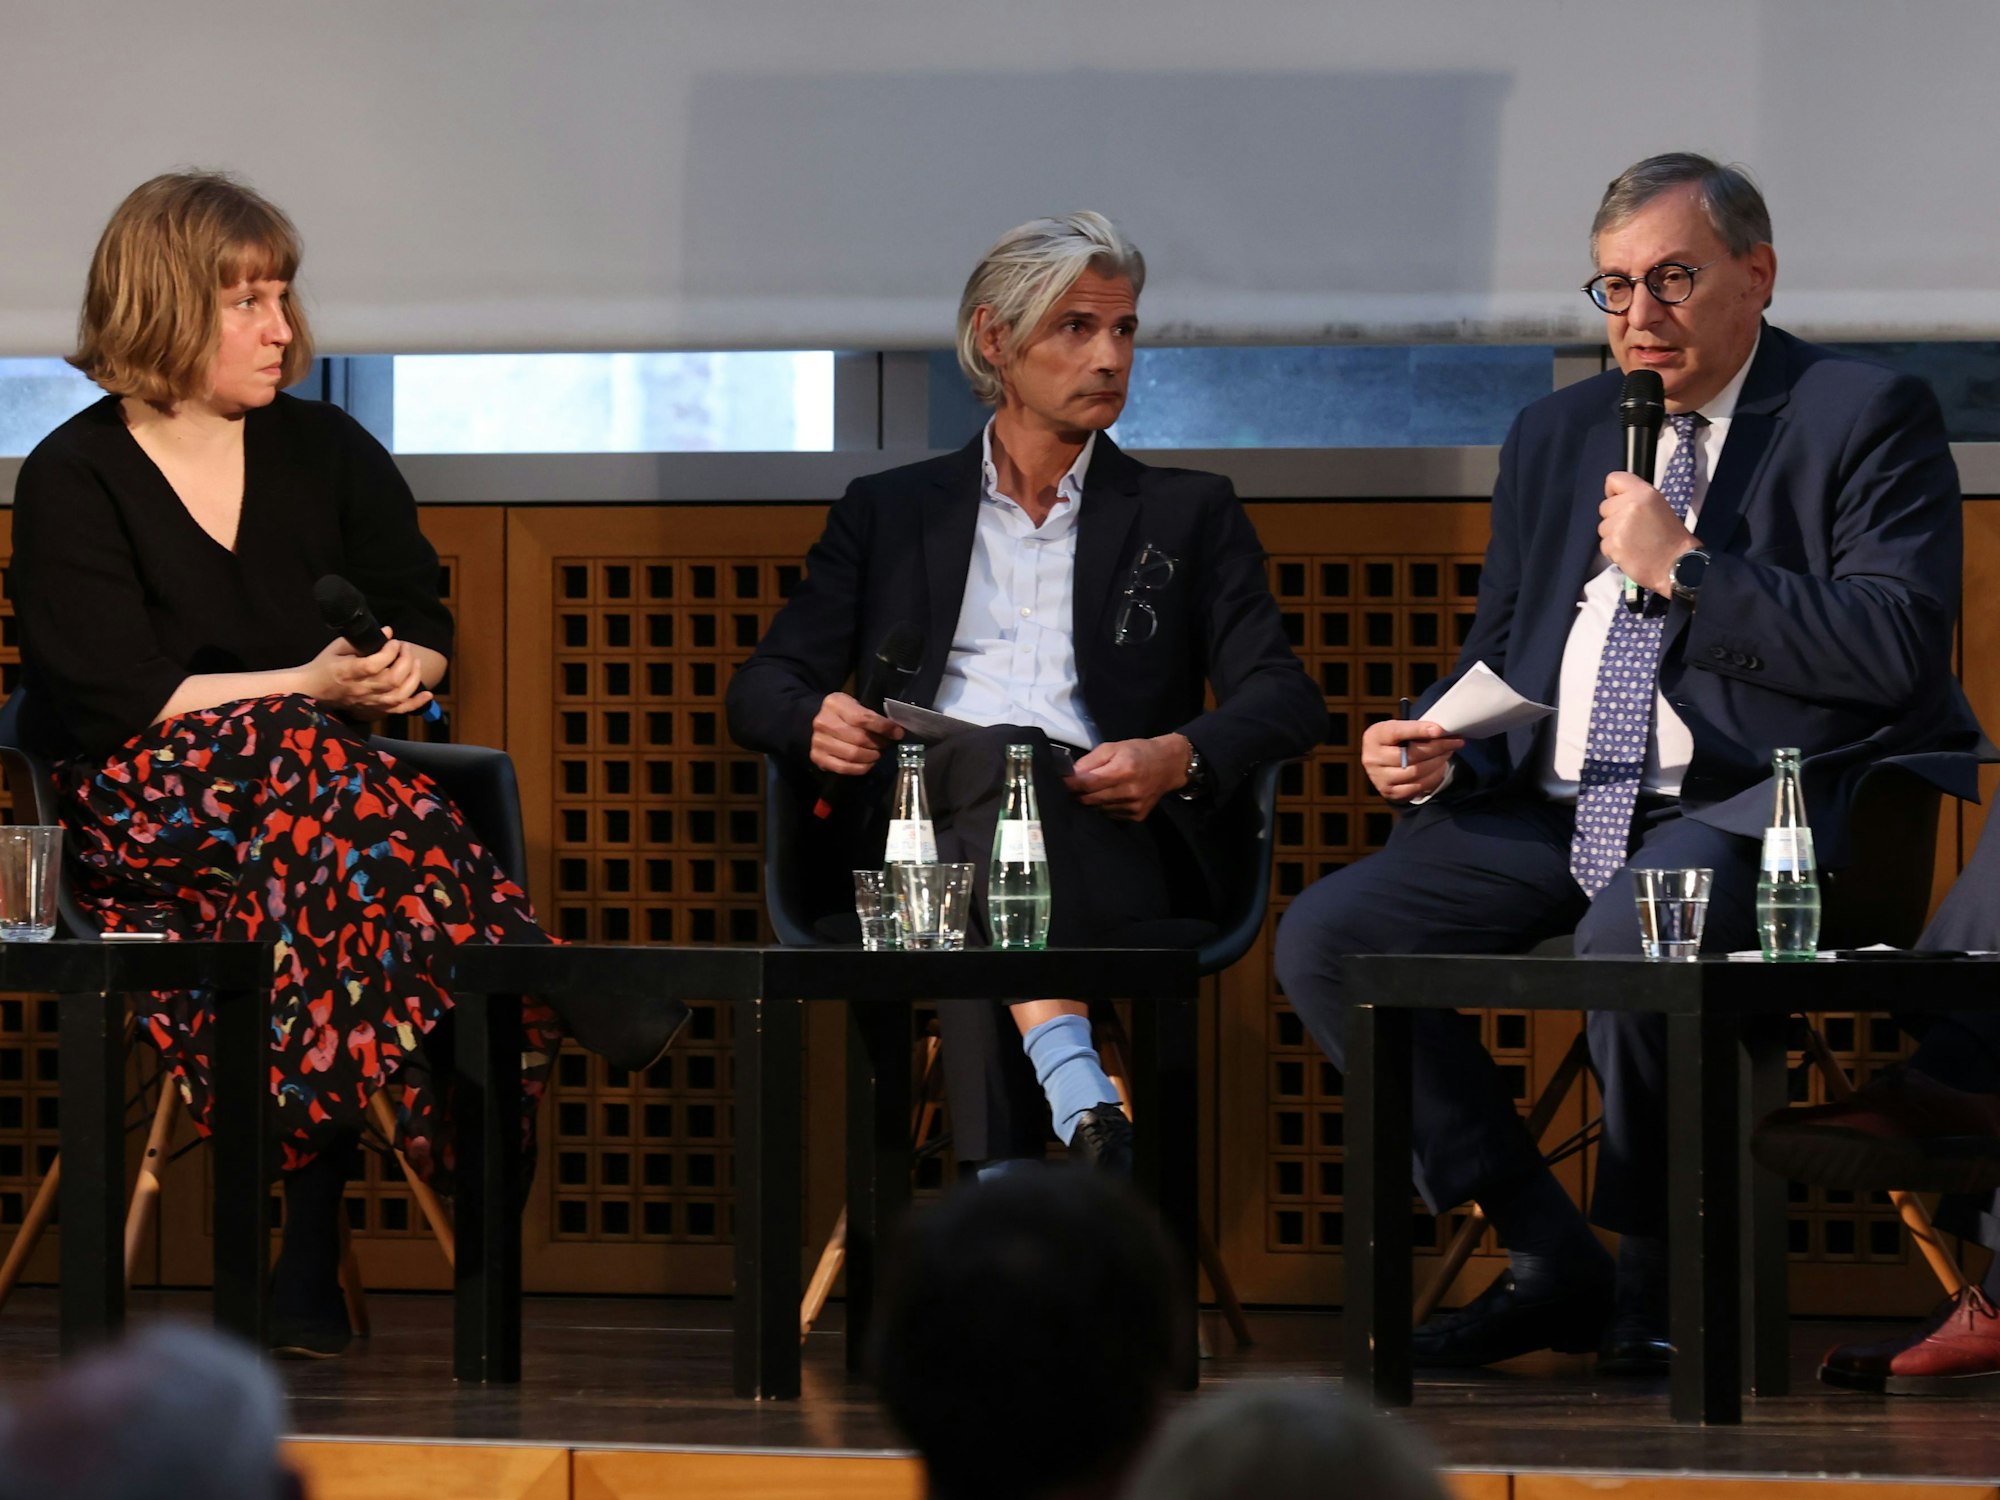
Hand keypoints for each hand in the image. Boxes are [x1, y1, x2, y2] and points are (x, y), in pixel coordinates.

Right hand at [309, 629, 433, 719]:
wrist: (312, 690)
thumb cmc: (324, 665)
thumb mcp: (337, 647)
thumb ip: (362, 640)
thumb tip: (387, 631)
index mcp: (347, 672)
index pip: (373, 664)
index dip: (389, 652)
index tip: (394, 641)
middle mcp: (359, 689)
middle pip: (391, 680)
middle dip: (405, 661)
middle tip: (405, 648)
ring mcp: (368, 702)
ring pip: (398, 695)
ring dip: (413, 677)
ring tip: (415, 662)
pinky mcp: (373, 710)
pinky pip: (399, 710)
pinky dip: (416, 703)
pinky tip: (427, 694)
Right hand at [810, 691, 900, 774]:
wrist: (818, 721)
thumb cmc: (843, 713)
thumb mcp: (856, 705)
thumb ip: (872, 716)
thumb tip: (896, 731)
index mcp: (834, 704)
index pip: (863, 718)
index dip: (883, 727)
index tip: (898, 733)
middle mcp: (822, 722)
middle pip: (859, 738)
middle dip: (879, 743)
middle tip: (887, 744)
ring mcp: (818, 741)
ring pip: (853, 755)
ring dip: (871, 756)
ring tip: (878, 753)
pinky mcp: (818, 757)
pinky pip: (844, 767)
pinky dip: (861, 767)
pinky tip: (869, 763)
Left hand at [1063, 733, 1188, 821]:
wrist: (1169, 765)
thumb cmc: (1138, 752)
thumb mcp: (1113, 747)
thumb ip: (1090, 761)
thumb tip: (1070, 775)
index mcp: (1122, 770)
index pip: (1087, 784)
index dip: (1070, 785)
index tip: (1060, 783)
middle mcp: (1129, 792)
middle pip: (1089, 800)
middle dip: (1078, 794)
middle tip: (1073, 788)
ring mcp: (1133, 807)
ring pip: (1098, 810)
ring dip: (1090, 802)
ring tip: (1093, 790)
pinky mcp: (1137, 817)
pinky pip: (1110, 815)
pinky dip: (1104, 807)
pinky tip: (1108, 797)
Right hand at [1362, 717, 1463, 801]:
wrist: (1382, 765)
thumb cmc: (1394, 742)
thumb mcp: (1399, 730)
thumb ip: (1415, 729)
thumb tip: (1442, 731)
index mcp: (1374, 736)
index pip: (1396, 731)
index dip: (1419, 730)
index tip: (1439, 730)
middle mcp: (1372, 758)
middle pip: (1410, 754)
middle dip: (1437, 748)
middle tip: (1454, 742)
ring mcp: (1379, 778)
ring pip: (1416, 772)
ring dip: (1438, 762)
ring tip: (1448, 753)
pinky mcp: (1389, 792)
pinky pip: (1417, 786)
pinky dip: (1433, 776)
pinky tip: (1440, 767)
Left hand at [1601, 471, 1700, 597]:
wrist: (1677, 564)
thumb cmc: (1670, 537)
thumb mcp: (1658, 506)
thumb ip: (1635, 498)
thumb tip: (1613, 496)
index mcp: (1644, 493)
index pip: (1614, 479)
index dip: (1613, 491)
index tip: (1620, 500)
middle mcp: (1630, 505)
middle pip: (1605, 506)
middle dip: (1615, 518)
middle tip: (1635, 529)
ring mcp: (1620, 526)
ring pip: (1603, 528)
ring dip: (1614, 536)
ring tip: (1635, 543)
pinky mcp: (1614, 544)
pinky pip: (1604, 545)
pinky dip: (1615, 551)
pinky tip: (1631, 553)